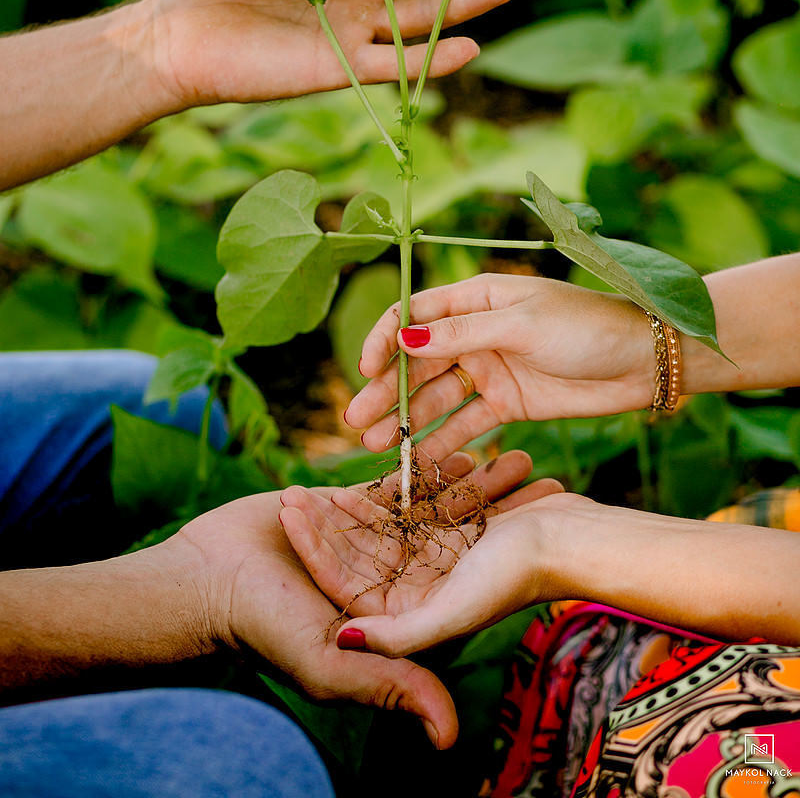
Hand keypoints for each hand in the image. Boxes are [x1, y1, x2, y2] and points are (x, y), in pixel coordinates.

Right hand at [170, 449, 533, 748]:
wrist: (205, 579)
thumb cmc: (264, 627)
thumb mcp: (330, 663)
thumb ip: (390, 685)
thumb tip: (449, 736)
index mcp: (399, 621)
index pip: (468, 585)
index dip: (510, 554)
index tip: (553, 522)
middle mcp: (391, 583)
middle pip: (458, 541)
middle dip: (500, 508)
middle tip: (543, 471)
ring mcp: (369, 544)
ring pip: (430, 509)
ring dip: (469, 483)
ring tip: (511, 450)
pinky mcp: (342, 512)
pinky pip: (391, 487)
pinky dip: (422, 469)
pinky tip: (456, 445)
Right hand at [346, 274, 654, 461]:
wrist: (644, 362)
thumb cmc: (586, 327)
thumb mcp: (521, 325)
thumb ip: (462, 335)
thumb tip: (404, 337)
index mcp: (477, 299)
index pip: (414, 315)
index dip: (385, 340)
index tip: (366, 368)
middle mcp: (477, 333)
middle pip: (418, 362)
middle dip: (386, 390)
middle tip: (356, 422)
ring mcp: (492, 370)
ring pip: (436, 396)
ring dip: (405, 419)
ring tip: (375, 446)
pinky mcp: (509, 404)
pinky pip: (466, 424)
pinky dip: (442, 442)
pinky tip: (416, 460)